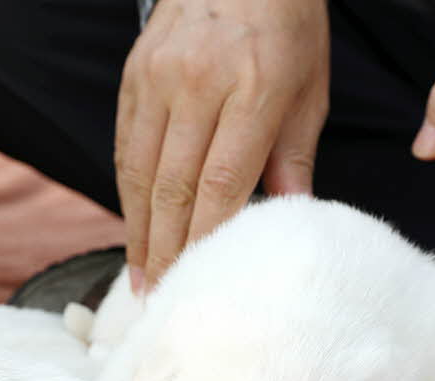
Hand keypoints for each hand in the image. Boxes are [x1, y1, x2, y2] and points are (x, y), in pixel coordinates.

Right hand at [116, 0, 328, 292]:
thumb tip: (290, 221)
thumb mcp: (309, 88)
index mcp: (253, 89)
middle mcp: (198, 83)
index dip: (206, 240)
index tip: (201, 283)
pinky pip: (125, 144)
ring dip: (139, 230)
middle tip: (162, 299)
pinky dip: (128, 192)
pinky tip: (135, 227)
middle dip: (165, 250)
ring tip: (141, 277)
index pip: (222, 182)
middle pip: (173, 185)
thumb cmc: (288, 26)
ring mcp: (158, 76)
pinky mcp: (134, 73)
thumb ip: (294, 157)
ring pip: (139, 170)